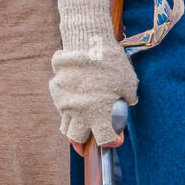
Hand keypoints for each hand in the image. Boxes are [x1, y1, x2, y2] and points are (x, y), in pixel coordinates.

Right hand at [50, 0, 137, 146]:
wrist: (88, 43)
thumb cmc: (112, 63)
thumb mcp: (128, 83)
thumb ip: (126, 98)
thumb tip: (126, 102)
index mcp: (100, 115)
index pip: (104, 140)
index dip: (111, 140)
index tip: (115, 136)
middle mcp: (80, 113)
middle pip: (76, 139)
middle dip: (84, 140)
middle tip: (91, 133)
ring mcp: (65, 104)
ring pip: (65, 126)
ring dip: (74, 126)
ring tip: (82, 118)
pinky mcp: (56, 92)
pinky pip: (60, 107)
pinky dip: (68, 107)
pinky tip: (76, 98)